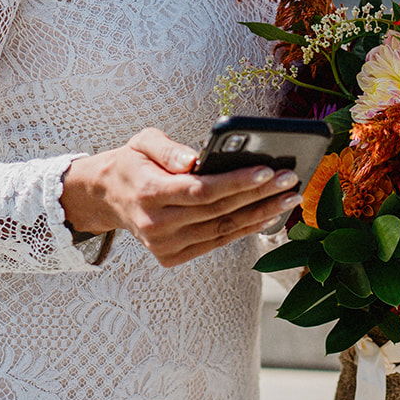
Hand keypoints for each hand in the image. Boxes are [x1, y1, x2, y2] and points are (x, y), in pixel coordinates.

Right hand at [61, 127, 301, 266]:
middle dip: (260, 195)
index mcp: (148, 194)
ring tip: (289, 198)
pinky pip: (216, 242)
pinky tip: (268, 215)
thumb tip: (195, 159)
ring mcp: (164, 246)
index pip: (201, 191)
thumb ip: (168, 149)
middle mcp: (156, 225)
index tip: (267, 170)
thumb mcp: (143, 142)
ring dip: (260, 214)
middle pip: (218, 211)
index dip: (236, 182)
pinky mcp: (171, 257)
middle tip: (290, 180)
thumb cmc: (134, 163)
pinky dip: (244, 230)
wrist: (109, 197)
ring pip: (222, 230)